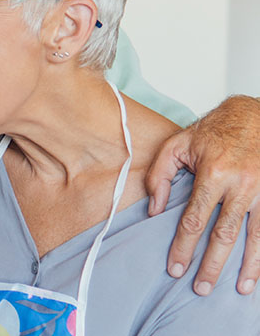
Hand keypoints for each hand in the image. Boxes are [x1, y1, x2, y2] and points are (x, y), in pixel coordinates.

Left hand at [146, 95, 259, 295]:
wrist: (252, 116)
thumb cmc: (211, 132)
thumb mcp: (176, 145)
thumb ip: (160, 176)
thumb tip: (154, 210)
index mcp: (214, 173)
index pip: (194, 219)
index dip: (183, 246)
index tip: (175, 267)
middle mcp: (241, 184)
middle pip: (224, 234)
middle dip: (211, 265)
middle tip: (200, 288)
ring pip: (254, 236)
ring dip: (247, 266)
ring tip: (237, 289)